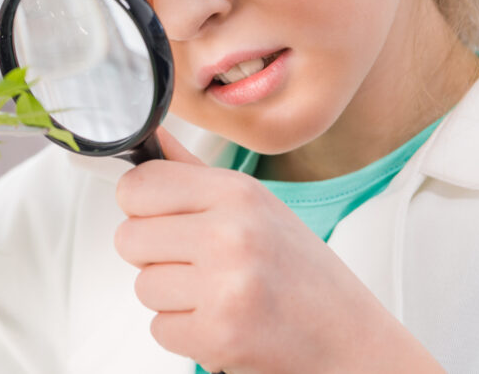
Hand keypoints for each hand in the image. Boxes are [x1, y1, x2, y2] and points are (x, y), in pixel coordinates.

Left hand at [114, 128, 442, 372]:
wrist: (350, 339)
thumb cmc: (301, 272)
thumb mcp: (255, 206)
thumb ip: (192, 173)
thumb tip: (149, 139)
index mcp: (236, 192)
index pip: (138, 184)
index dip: (142, 207)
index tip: (163, 218)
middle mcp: (231, 233)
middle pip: (128, 238)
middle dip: (153, 256)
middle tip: (196, 264)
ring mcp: (224, 286)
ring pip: (142, 287)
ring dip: (171, 298)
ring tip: (216, 294)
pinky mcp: (219, 335)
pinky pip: (159, 330)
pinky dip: (184, 333)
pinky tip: (221, 321)